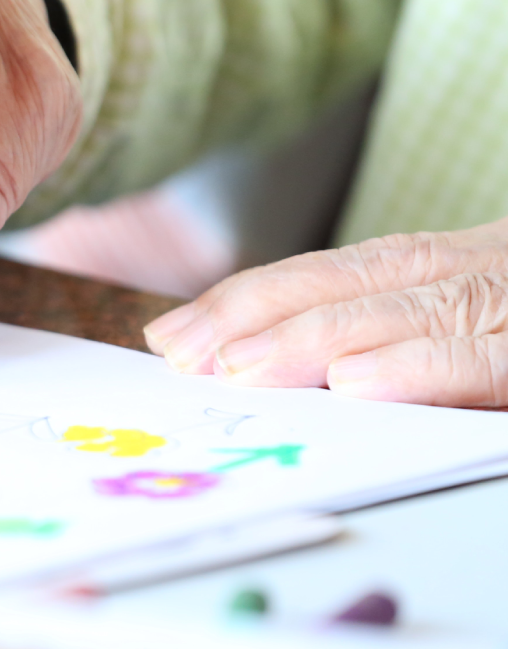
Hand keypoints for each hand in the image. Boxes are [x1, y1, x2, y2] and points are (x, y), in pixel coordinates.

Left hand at [144, 219, 507, 407]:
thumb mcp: (466, 320)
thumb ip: (392, 331)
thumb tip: (291, 370)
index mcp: (443, 267)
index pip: (328, 274)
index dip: (246, 300)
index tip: (174, 333)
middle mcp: (468, 272)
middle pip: (344, 283)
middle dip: (249, 314)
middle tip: (178, 351)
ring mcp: (506, 304)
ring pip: (398, 310)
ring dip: (308, 337)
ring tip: (237, 365)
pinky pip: (477, 356)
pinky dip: (413, 366)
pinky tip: (350, 382)